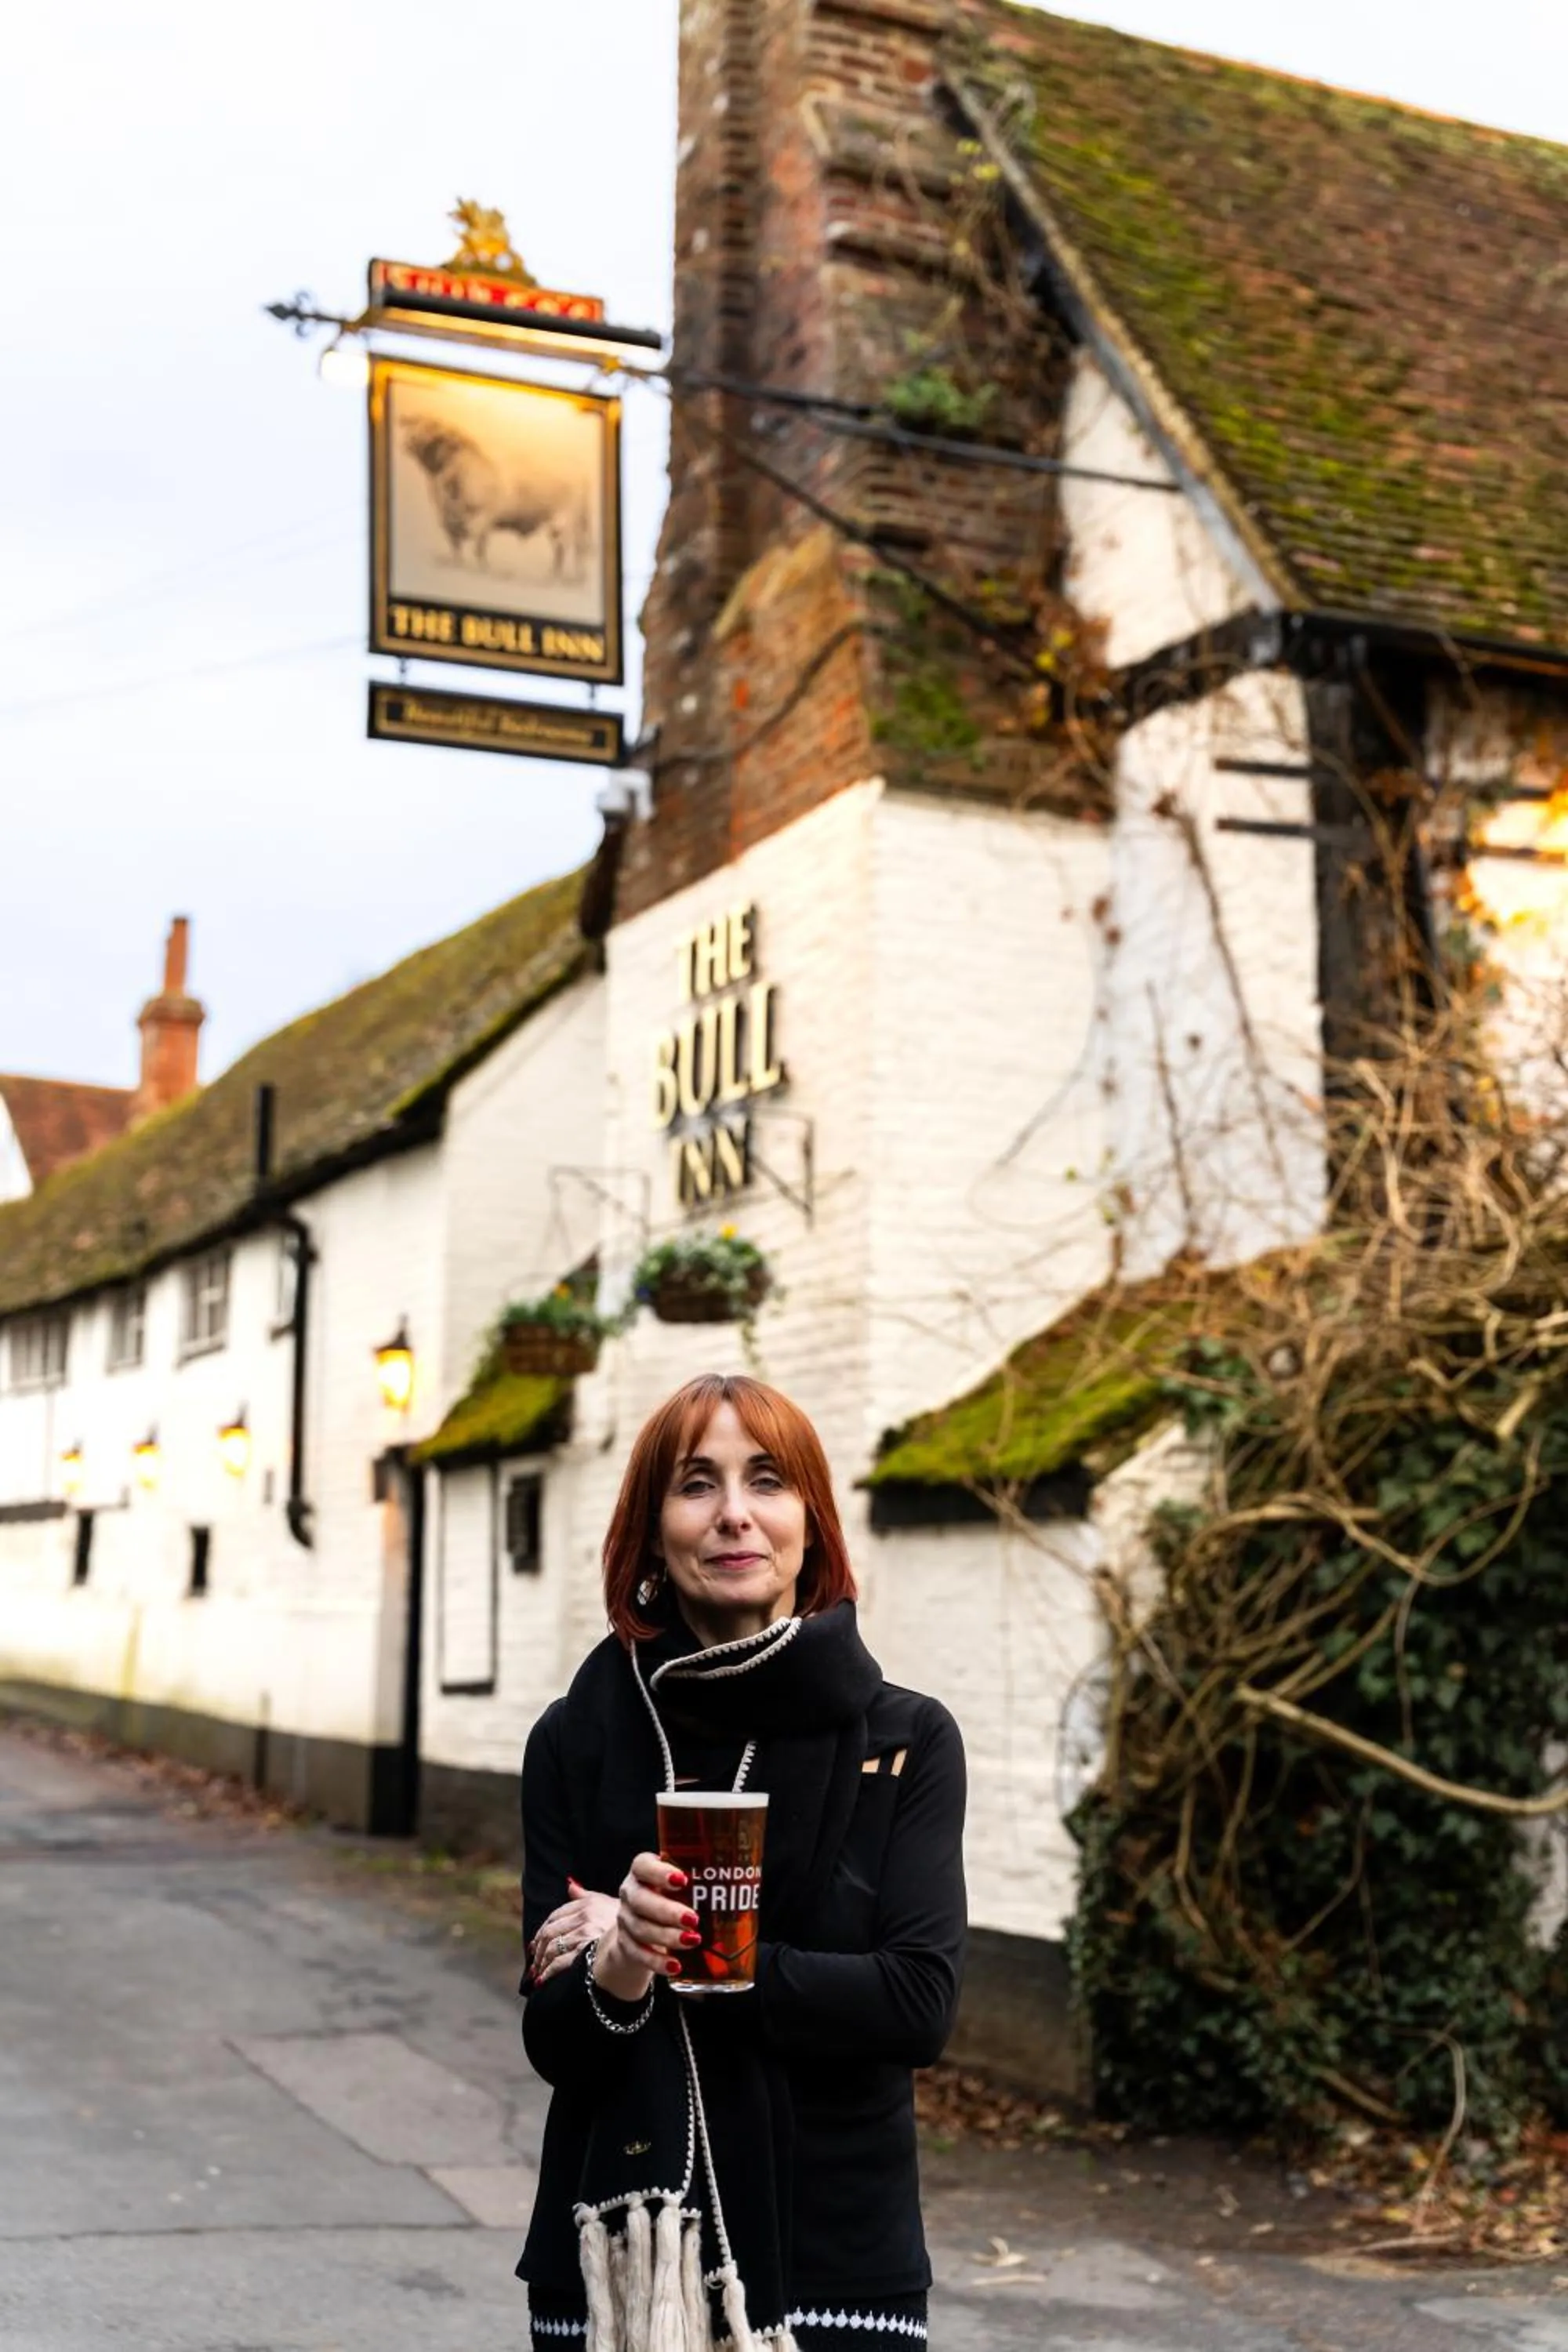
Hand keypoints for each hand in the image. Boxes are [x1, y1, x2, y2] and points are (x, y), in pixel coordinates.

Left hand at [528, 1877, 618, 1984]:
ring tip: (538, 1973)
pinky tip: (544, 1979)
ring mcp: (585, 1934)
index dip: (542, 1930)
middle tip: (534, 1962)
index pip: (555, 1916)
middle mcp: (585, 1917)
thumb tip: (570, 1885)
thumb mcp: (608, 1903)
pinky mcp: (586, 1953)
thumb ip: (586, 1896)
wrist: (647, 1940)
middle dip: (538, 1949)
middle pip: (550, 1932)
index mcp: (587, 1904)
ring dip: (541, 1963)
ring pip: (553, 1948)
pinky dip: (549, 1972)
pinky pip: (560, 1963)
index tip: (535, 1943)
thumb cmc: (626, 1924)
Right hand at [593, 1851, 700, 2002]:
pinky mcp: (626, 1944)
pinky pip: (638, 1954)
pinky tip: (676, 1966)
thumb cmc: (671, 1896)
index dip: (659, 1872)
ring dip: (666, 1937)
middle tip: (693, 1919)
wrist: (642, 1925)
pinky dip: (657, 1962)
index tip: (683, 1880)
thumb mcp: (680, 1884)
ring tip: (692, 1941)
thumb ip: (699, 1880)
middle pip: (641, 1900)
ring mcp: (625, 1919)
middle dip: (667, 1911)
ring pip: (640, 1928)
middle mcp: (630, 1892)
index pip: (643, 1865)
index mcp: (642, 1871)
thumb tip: (741, 1877)